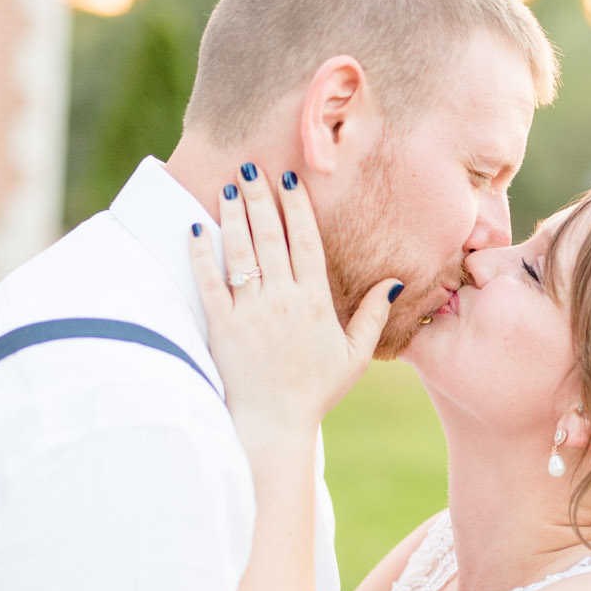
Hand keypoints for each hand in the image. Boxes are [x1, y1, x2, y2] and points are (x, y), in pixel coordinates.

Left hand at [189, 165, 399, 434]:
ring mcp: (250, 313)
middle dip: (260, 198)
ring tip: (228, 187)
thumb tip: (394, 282)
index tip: (289, 180)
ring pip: (240, 253)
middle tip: (251, 166)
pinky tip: (196, 229)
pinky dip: (201, 254)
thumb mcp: (354, 355)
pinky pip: (209, 283)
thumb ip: (373, 315)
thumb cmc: (316, 390)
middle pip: (270, 237)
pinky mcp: (222, 327)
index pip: (305, 243)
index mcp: (314, 302)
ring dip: (233, 216)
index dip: (297, 208)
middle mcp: (282, 301)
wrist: (275, 424)